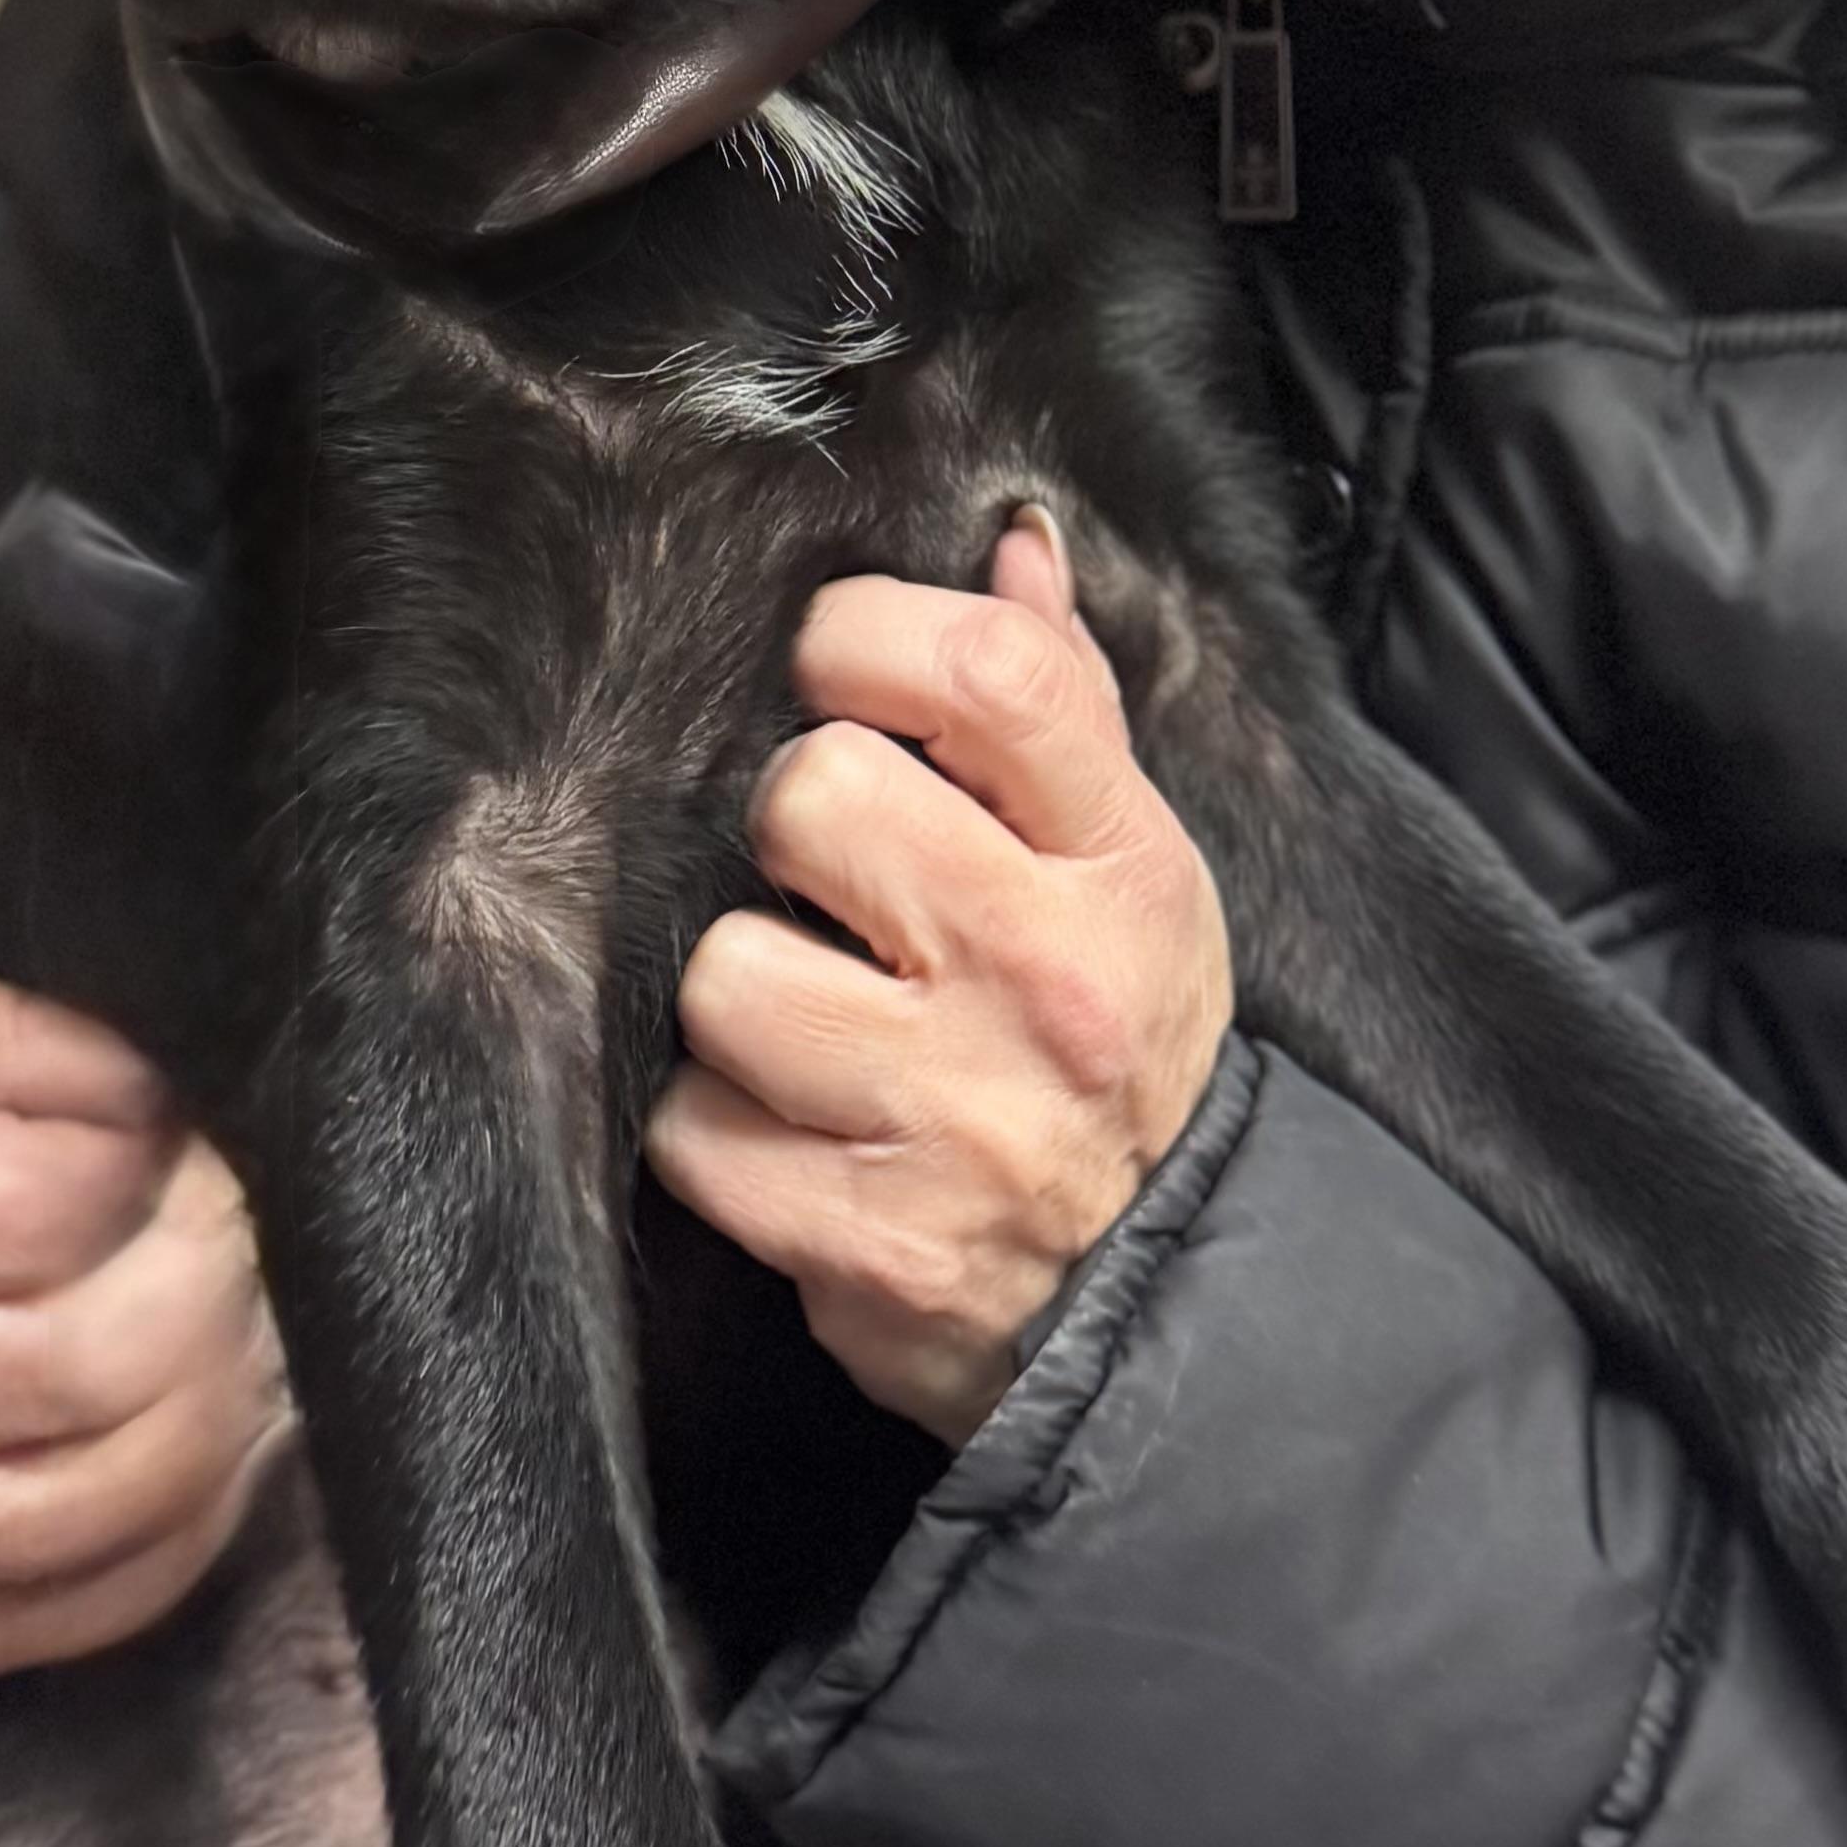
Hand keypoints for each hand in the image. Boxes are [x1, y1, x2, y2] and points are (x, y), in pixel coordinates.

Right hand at [0, 943, 287, 1674]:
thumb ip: (2, 1041)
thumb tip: (167, 1113)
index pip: (25, 1209)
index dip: (151, 1175)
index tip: (185, 1147)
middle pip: (53, 1374)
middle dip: (202, 1308)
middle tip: (240, 1250)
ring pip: (42, 1523)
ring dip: (193, 1448)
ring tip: (234, 1362)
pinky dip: (123, 1575)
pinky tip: (179, 1490)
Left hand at [644, 512, 1232, 1447]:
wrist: (1157, 1306)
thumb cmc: (1111, 1049)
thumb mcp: (1130, 876)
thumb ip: (1059, 709)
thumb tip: (1006, 540)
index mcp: (1124, 867)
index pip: (986, 672)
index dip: (865, 634)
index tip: (833, 670)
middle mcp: (1047, 981)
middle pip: (814, 798)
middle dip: (785, 835)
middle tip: (826, 889)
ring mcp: (956, 1118)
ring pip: (722, 973)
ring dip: (736, 1003)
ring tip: (807, 1029)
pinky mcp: (867, 1241)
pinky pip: (690, 1128)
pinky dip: (714, 1136)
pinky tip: (786, 1138)